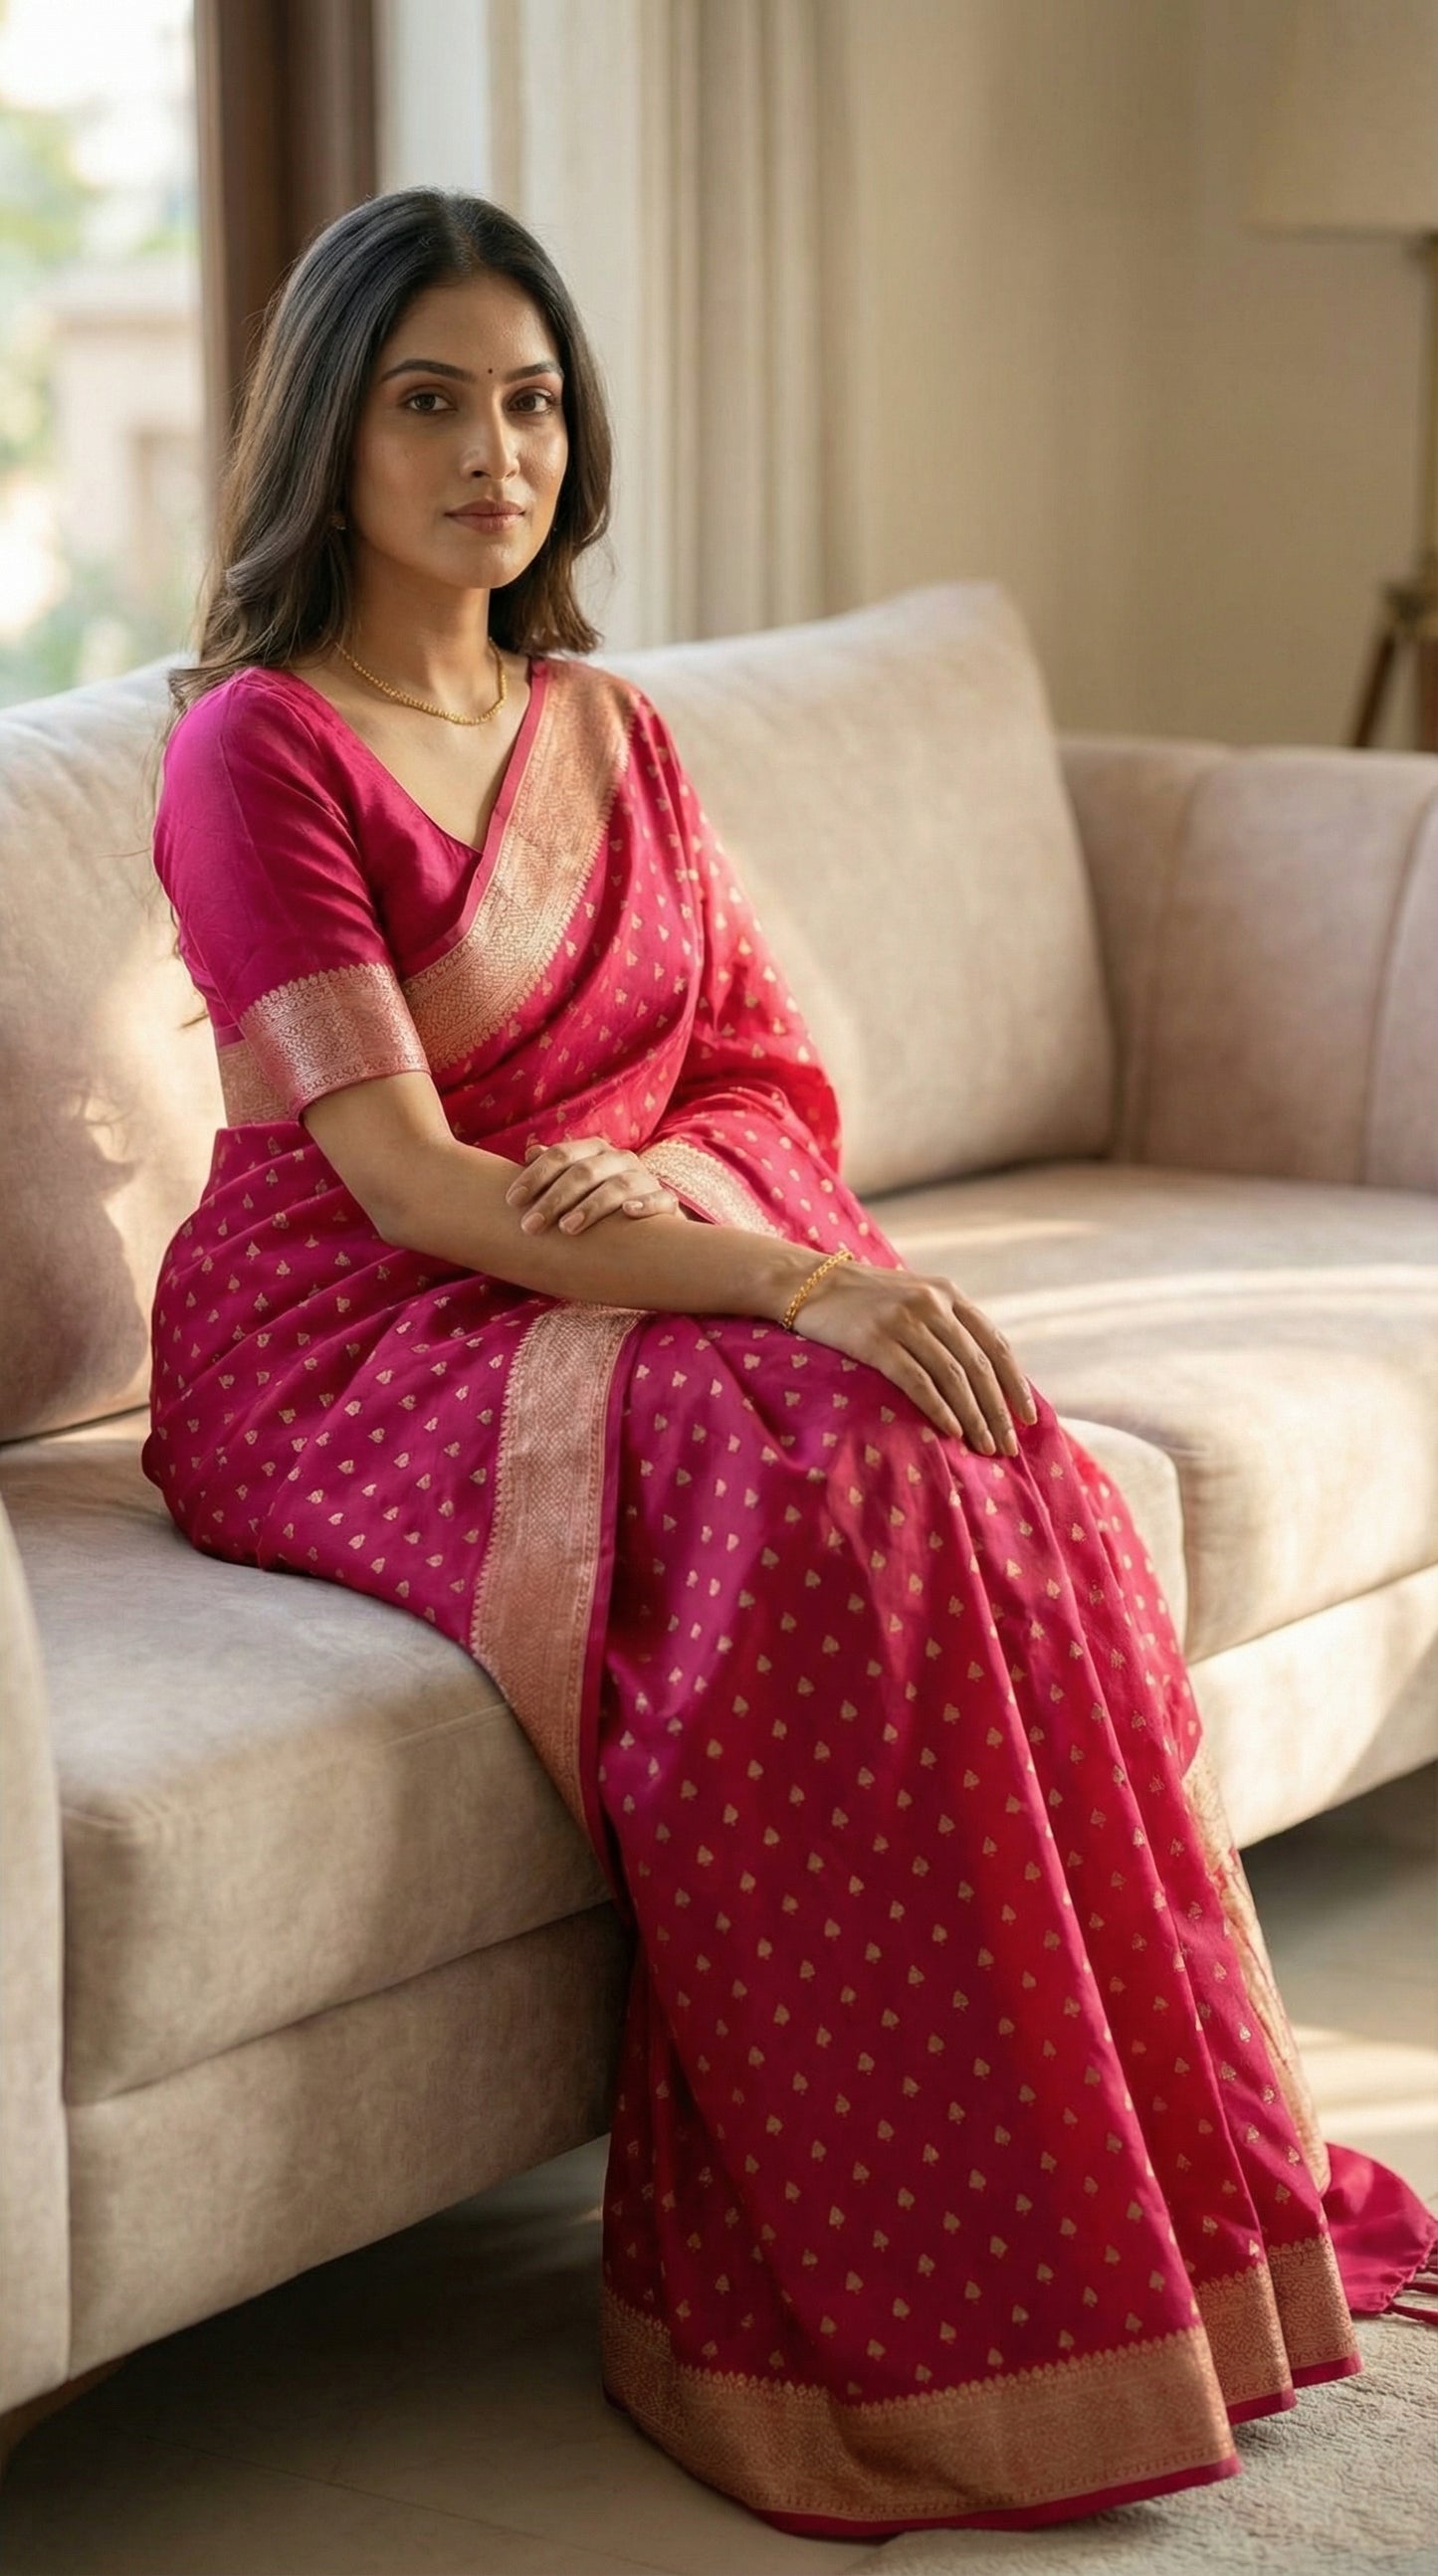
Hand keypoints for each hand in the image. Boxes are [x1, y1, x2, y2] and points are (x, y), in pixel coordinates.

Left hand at [504, 1135, 681, 1235]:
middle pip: (584, 1172)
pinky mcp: (667, 1201)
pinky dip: (645, 1204)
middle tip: (530, 1226)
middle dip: (554, 1199)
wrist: (651, 1225)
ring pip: (618, 1186)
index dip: (535, 1176)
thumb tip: (530, 1152)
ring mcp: (645, 1178)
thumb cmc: (601, 1201)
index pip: (561, 1155)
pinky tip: (628, 1213)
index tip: (512, 1201)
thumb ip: (555, 1170)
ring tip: (567, 1228)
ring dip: (591, 1206)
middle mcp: (620, 1159)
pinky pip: (659, 1199)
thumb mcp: (578, 1183)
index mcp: (594, 1151)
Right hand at [788, 1256, 1038, 1454]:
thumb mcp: (915, 1297)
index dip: (1015, 1384)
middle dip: (997, 1411)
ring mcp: (904, 1321)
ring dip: (973, 1416)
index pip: (995, 1344)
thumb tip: (985, 1374)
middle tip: (1007, 1446)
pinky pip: (917, 1381)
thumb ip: (948, 1324)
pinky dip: (939, 1408)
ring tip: (984, 1447)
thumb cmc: (866, 1300)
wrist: (810, 1283)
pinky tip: (951, 1431)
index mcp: (948, 1294)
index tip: (1027, 1418)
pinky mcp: (875, 1340)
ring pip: (953, 1377)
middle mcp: (932, 1304)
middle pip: (978, 1366)